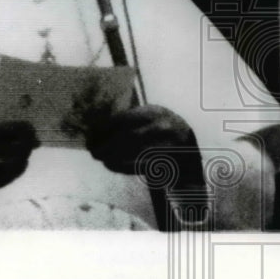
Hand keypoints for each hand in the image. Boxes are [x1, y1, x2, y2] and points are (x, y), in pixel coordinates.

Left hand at [82, 104, 204, 189]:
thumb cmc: (160, 135)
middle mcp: (164, 126)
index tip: (90, 133)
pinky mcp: (168, 163)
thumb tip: (95, 128)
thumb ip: (128, 122)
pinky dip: (122, 166)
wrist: (189, 154)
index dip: (104, 127)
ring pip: (133, 152)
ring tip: (100, 157)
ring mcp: (168, 145)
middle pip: (128, 136)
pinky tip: (112, 165)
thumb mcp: (149, 121)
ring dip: (111, 156)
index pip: (125, 117)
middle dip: (105, 144)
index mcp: (156, 112)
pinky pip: (140, 166)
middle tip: (92, 150)